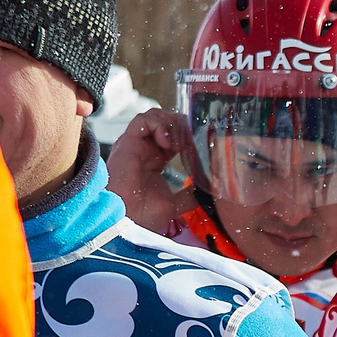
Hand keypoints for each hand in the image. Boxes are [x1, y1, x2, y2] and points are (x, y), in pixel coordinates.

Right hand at [106, 108, 195, 229]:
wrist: (125, 221)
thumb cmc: (143, 215)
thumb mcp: (176, 203)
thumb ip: (190, 194)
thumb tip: (210, 191)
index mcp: (155, 160)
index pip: (174, 136)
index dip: (190, 136)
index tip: (202, 146)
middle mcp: (144, 150)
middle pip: (166, 121)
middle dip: (184, 126)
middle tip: (195, 141)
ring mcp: (135, 145)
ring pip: (155, 116)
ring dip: (173, 124)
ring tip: (181, 145)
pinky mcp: (127, 143)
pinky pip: (142, 120)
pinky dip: (160, 125)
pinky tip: (169, 144)